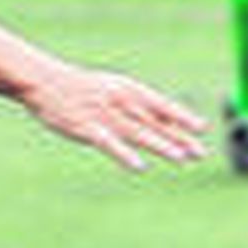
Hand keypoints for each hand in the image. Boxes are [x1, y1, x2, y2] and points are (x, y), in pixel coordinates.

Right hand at [21, 64, 206, 171]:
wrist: (44, 81)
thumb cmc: (81, 87)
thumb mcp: (112, 88)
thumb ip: (136, 104)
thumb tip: (163, 118)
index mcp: (128, 89)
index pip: (161, 104)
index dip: (182, 116)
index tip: (202, 128)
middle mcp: (120, 102)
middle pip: (155, 122)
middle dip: (179, 138)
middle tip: (201, 153)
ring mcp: (104, 115)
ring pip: (138, 133)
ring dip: (161, 146)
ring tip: (181, 159)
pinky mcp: (87, 128)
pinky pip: (109, 144)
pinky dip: (124, 154)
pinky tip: (139, 167)